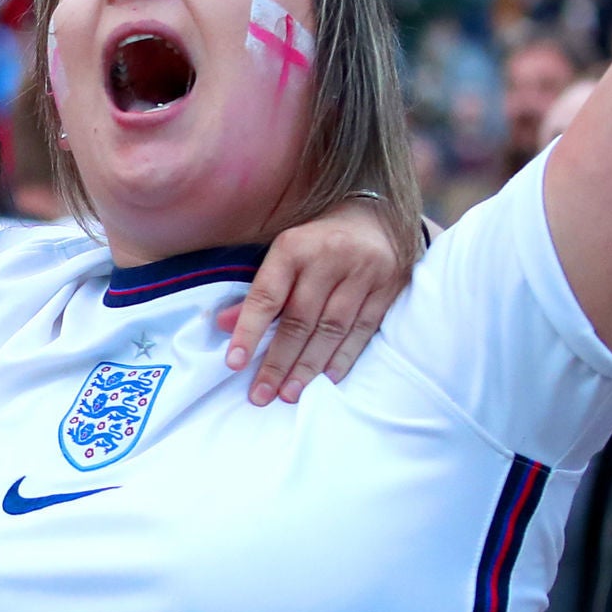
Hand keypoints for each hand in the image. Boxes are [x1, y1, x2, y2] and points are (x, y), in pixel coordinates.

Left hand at [219, 199, 414, 402]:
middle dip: (278, 361)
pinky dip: (344, 357)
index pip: (267, 295)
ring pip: (332, 329)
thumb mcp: (284, 254)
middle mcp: (329, 257)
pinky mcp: (388, 286)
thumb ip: (258, 291)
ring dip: (309, 367)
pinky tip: (327, 378)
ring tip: (289, 394)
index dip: (248, 331)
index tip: (235, 363)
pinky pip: (363, 329)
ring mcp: (363, 272)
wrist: (376, 216)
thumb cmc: (318, 241)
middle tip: (262, 395)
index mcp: (294, 246)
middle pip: (300, 319)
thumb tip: (223, 325)